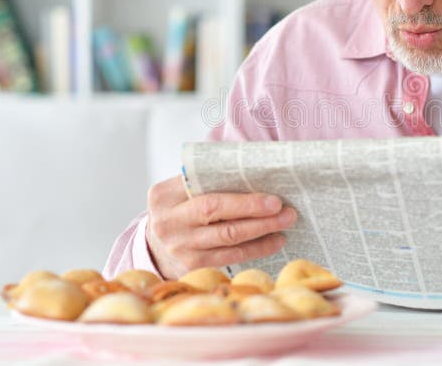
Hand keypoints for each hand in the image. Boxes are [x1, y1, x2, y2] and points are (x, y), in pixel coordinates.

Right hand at [145, 175, 296, 279]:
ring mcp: (179, 247)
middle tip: (285, 210)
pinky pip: (231, 258)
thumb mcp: (182, 191)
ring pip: (228, 238)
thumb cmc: (181, 210)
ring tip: (285, 223)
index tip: (272, 197)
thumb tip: (257, 174)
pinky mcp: (191, 268)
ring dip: (262, 231)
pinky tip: (274, 242)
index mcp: (165, 195)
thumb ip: (208, 180)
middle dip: (255, 211)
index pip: (207, 191)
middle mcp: (168, 222)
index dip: (242, 198)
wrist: (156, 246)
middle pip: (217, 214)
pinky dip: (256, 249)